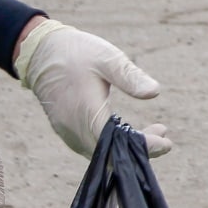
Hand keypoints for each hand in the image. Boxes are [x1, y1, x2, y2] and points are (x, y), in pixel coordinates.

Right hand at [15, 19, 171, 158]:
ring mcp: (68, 131)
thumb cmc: (77, 52)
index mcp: (86, 112)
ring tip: (156, 131)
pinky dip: (113, 143)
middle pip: (110, 155)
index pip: (117, 144)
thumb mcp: (107, 58)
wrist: (41, 52)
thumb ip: (130, 76)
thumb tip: (155, 92)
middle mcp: (74, 129)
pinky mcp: (67, 129)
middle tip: (165, 137)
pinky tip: (129, 130)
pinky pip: (92, 145)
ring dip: (127, 147)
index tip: (166, 141)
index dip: (143, 147)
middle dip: (140, 150)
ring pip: (101, 152)